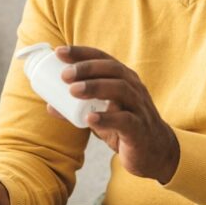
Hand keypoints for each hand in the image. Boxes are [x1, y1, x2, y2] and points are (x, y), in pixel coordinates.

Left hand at [51, 45, 179, 183]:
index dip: (82, 53)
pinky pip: (125, 121)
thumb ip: (78, 109)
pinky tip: (90, 118)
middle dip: (87, 68)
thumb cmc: (126, 127)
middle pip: (112, 70)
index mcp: (124, 79)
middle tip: (64, 74)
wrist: (156, 152)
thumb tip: (50, 105)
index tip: (59, 52)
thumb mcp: (101, 115)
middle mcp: (134, 88)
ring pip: (121, 90)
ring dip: (96, 87)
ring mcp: (139, 108)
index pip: (103, 59)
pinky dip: (107, 118)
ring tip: (73, 90)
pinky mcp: (140, 130)